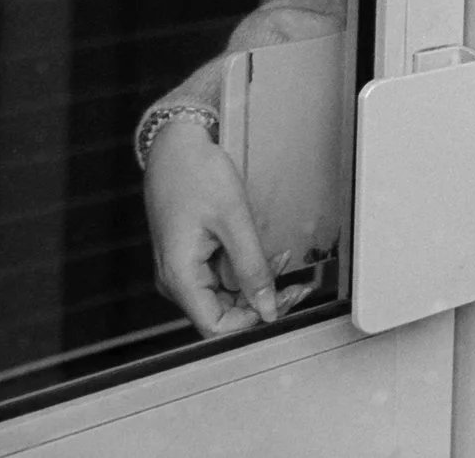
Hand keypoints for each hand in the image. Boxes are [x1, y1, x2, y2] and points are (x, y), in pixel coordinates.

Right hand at [144, 117, 284, 334]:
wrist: (175, 146)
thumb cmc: (196, 175)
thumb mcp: (233, 220)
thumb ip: (251, 268)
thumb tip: (267, 308)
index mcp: (180, 277)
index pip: (216, 326)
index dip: (253, 320)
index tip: (284, 301)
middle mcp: (178, 280)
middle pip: (225, 311)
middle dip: (263, 299)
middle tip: (299, 285)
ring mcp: (185, 269)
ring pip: (228, 293)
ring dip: (259, 281)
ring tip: (286, 260)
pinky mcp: (194, 257)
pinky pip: (224, 274)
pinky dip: (248, 267)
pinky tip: (270, 254)